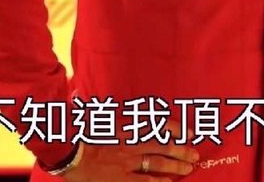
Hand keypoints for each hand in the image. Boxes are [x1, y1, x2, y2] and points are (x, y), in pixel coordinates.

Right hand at [61, 119, 199, 181]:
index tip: (189, 131)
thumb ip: (95, 106)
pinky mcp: (120, 179)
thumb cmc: (78, 132)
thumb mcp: (90, 115)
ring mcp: (127, 162)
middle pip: (163, 145)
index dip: (176, 128)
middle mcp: (132, 143)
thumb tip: (80, 91)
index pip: (158, 125)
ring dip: (175, 166)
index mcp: (127, 126)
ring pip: (158, 163)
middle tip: (195, 153)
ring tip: (189, 169)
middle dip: (181, 150)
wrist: (68, 152)